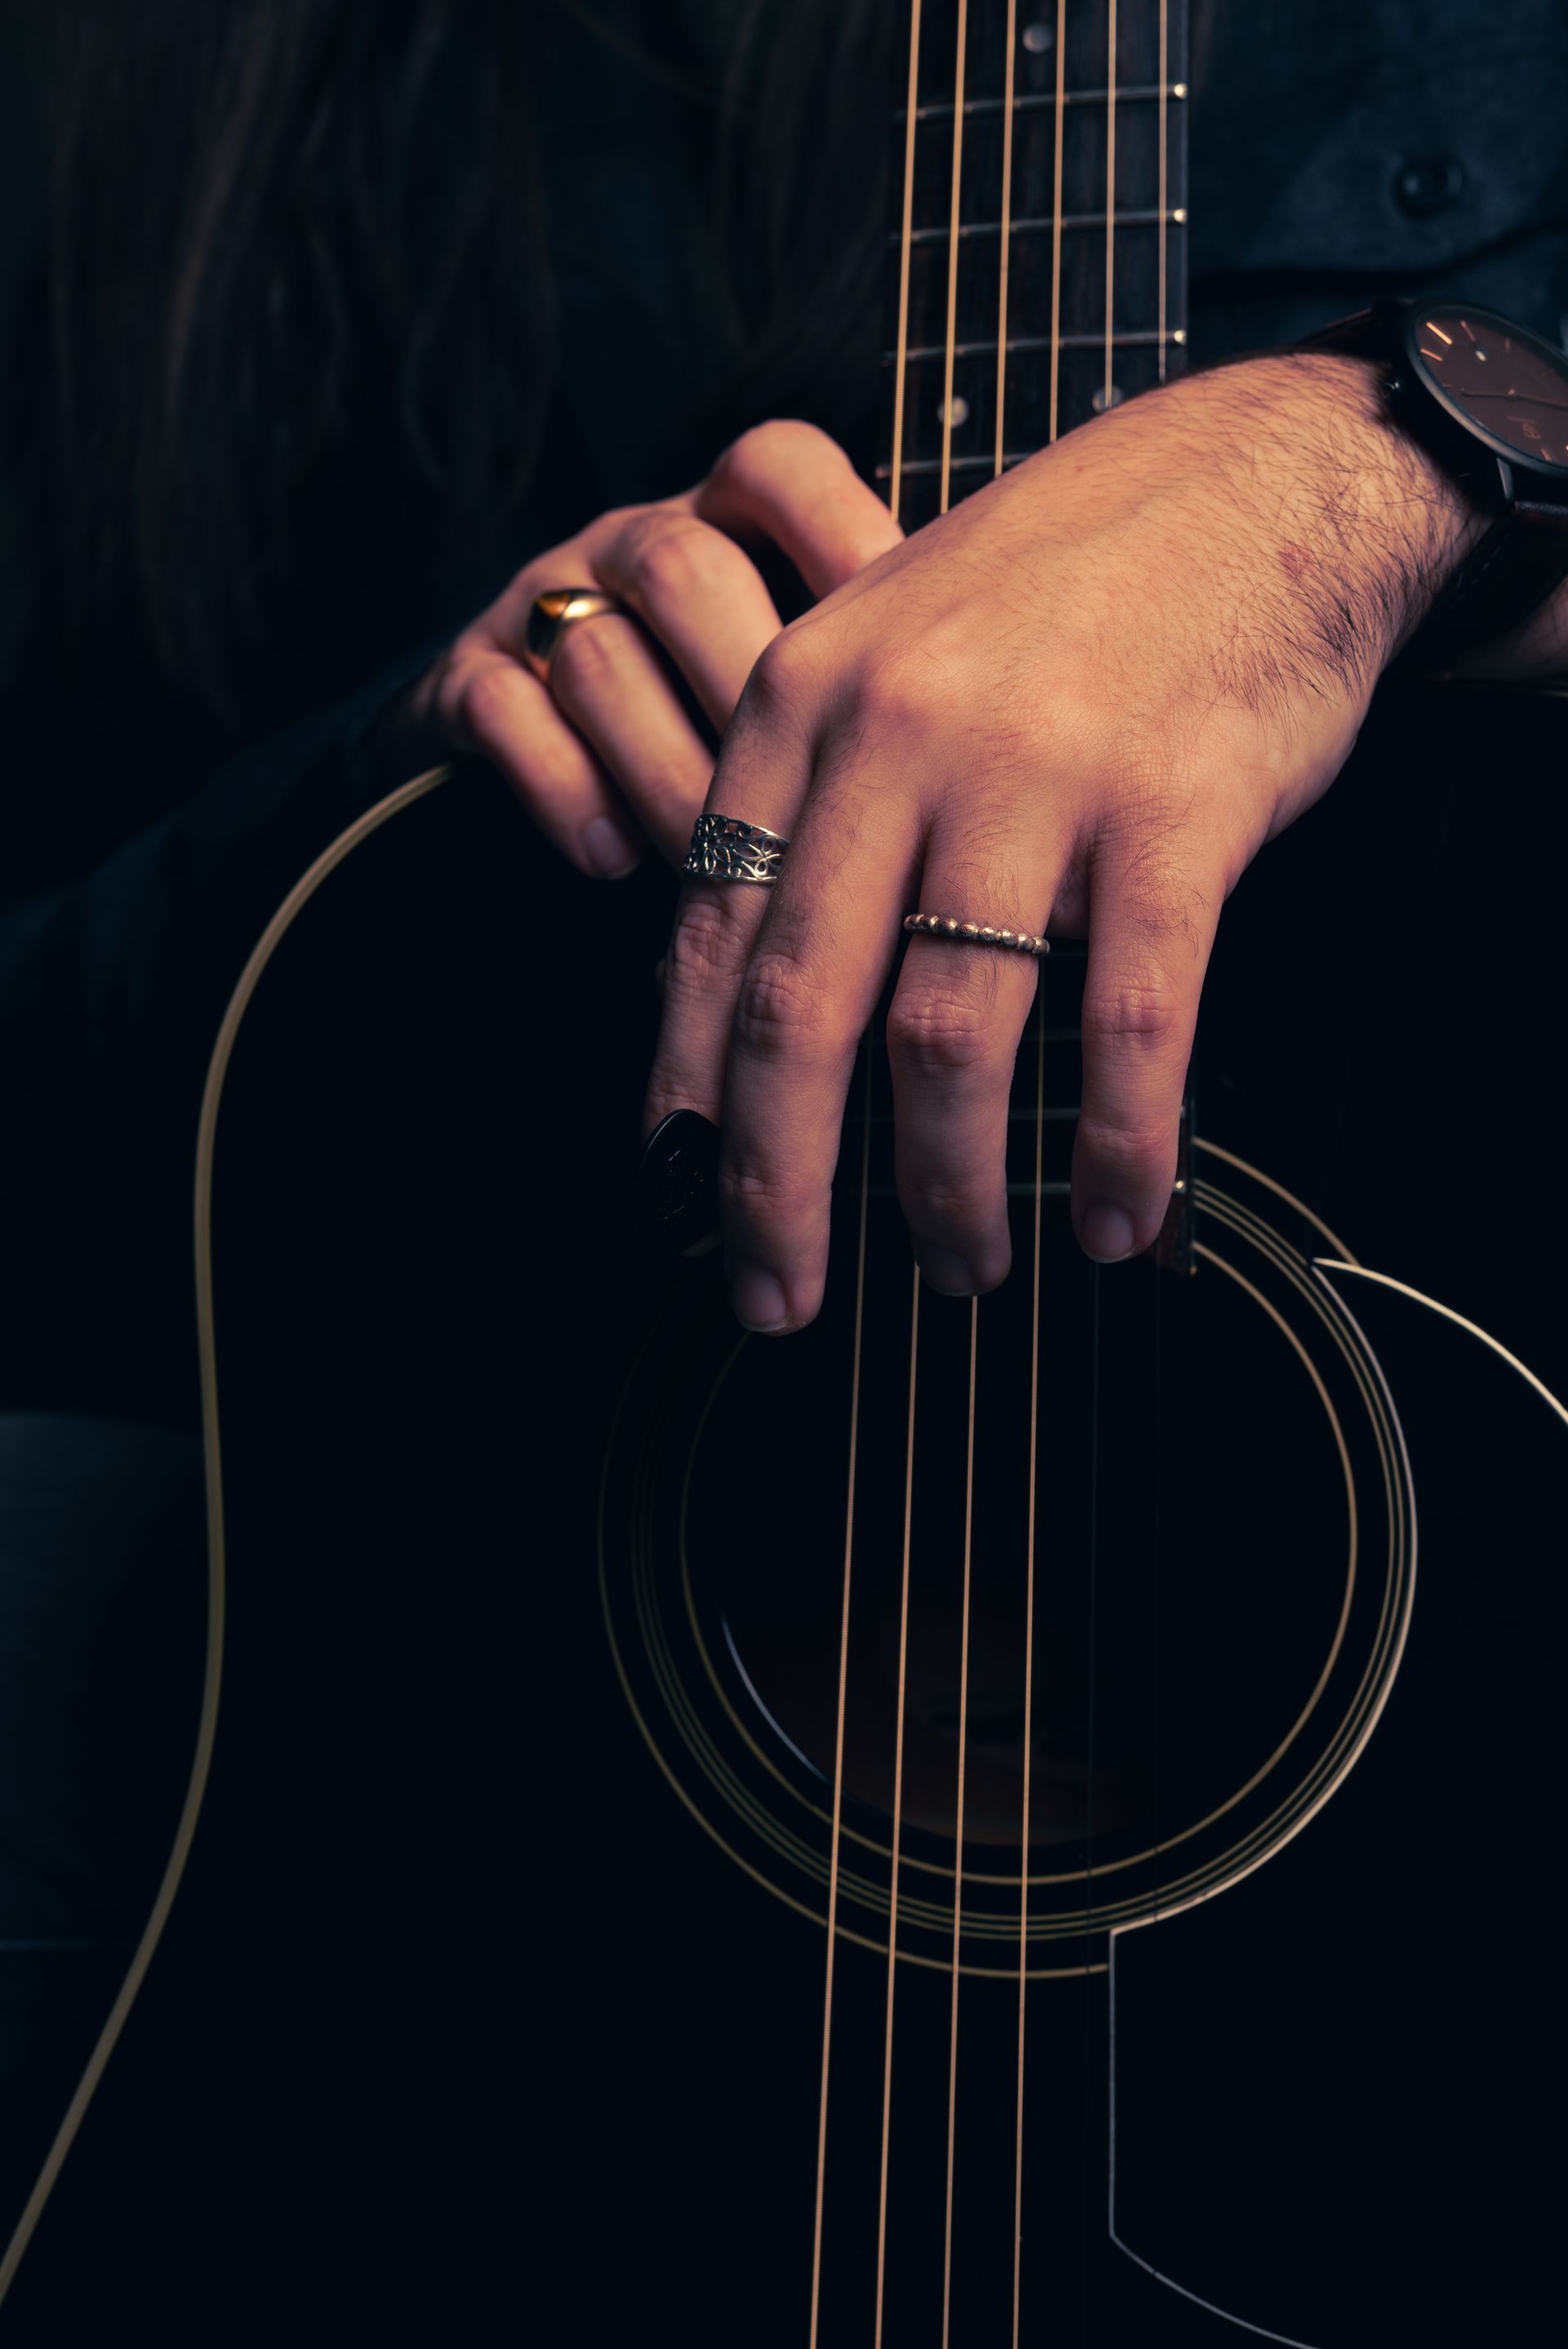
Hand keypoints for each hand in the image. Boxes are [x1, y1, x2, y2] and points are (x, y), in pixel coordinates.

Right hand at [387, 423, 902, 877]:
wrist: (533, 759)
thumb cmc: (721, 735)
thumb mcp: (802, 688)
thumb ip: (867, 692)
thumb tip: (975, 779)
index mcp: (722, 518)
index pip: (775, 467)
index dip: (839, 536)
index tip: (906, 636)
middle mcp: (630, 543)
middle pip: (686, 571)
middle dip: (749, 700)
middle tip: (819, 816)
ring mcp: (542, 604)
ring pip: (598, 651)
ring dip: (667, 771)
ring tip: (726, 875)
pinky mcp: (464, 679)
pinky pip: (503, 711)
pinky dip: (564, 789)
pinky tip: (614, 859)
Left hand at [644, 354, 1487, 1331]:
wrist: (1261, 479)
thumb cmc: (1070, 587)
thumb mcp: (890, 648)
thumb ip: (813, 802)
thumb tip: (751, 998)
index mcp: (805, 704)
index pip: (708, 938)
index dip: (687, 1099)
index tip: (679, 1210)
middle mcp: (897, 738)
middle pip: (802, 1010)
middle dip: (779, 1188)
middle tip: (775, 1302)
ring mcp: (1035, 774)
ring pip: (953, 1037)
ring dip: (948, 1187)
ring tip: (962, 1269)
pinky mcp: (1173, 811)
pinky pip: (1128, 1023)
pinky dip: (1116, 1146)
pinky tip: (1113, 1221)